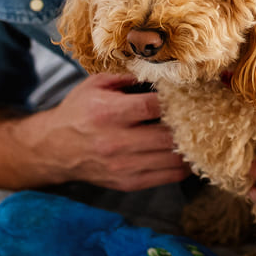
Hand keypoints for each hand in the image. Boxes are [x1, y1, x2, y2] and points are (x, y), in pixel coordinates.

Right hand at [30, 72, 190, 189]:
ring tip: (200, 134)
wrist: (54, 149)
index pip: (153, 106)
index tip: (187, 94)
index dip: (175, 100)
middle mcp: (117, 142)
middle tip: (202, 115)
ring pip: (173, 159)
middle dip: (188, 125)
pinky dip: (184, 165)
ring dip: (190, 147)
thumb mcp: (96, 84)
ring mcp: (124, 166)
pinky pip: (169, 177)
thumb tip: (162, 72)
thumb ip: (128, 77)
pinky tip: (188, 153)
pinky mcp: (129, 183)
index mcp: (109, 113)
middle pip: (168, 136)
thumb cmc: (78, 112)